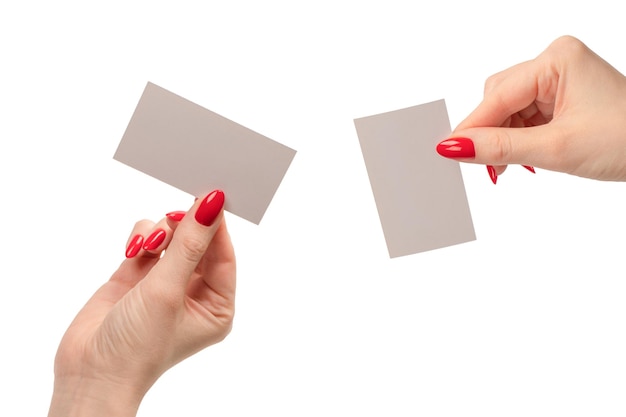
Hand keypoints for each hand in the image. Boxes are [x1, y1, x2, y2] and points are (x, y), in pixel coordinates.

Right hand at [48, 190, 235, 416]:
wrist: (89, 373)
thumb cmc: (138, 345)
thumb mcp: (169, 289)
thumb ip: (190, 244)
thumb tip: (212, 204)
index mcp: (217, 304)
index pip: (224, 254)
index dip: (217, 225)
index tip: (209, 196)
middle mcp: (195, 293)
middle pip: (199, 242)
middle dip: (184, 229)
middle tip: (172, 219)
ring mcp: (166, 282)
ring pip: (173, 236)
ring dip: (160, 234)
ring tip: (146, 250)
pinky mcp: (138, 276)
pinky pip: (149, 241)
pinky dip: (142, 239)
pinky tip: (132, 253)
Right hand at [436, 35, 625, 182]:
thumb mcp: (556, 148)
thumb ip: (500, 148)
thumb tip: (454, 147)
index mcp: (556, 60)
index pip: (498, 96)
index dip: (472, 127)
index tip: (447, 151)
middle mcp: (556, 63)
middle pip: (499, 99)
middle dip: (490, 134)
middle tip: (487, 167)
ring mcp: (560, 79)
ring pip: (509, 110)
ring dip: (504, 139)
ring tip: (510, 167)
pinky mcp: (562, 97)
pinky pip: (525, 116)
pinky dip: (519, 139)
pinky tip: (523, 159)